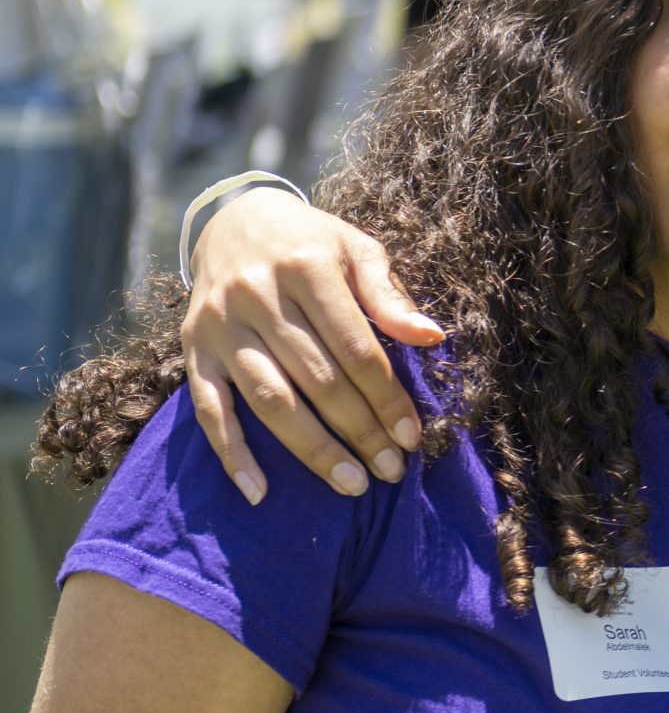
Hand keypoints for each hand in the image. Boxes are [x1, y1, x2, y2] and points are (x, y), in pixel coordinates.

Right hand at [179, 188, 445, 502]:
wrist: (235, 221)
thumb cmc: (312, 243)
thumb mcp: (358, 251)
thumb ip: (389, 296)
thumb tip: (432, 337)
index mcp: (306, 267)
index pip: (355, 349)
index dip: (387, 397)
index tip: (412, 436)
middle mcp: (257, 296)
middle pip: (317, 380)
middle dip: (360, 431)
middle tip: (391, 471)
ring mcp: (219, 326)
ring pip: (269, 400)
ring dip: (312, 449)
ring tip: (351, 484)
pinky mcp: (192, 348)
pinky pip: (208, 408)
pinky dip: (231, 454)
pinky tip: (260, 491)